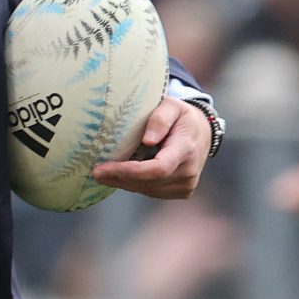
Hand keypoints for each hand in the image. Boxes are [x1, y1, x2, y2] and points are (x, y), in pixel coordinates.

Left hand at [91, 97, 210, 199]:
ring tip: (104, 173)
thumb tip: (147, 140)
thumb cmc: (183, 117)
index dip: (128, 172)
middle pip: (147, 182)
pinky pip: (152, 191)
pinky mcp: (181, 192)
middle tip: (95, 172)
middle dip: (119, 178)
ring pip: (147, 189)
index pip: (157, 169)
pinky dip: (135, 184)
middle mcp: (188, 172)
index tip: (103, 169)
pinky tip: (122, 176)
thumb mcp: (173, 106)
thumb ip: (160, 119)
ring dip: (124, 183)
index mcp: (186, 150)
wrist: (203, 133)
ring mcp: (186, 185)